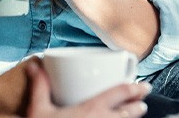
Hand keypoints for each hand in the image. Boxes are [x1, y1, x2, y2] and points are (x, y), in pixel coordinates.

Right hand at [26, 61, 149, 117]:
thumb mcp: (39, 109)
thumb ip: (40, 86)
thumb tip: (35, 66)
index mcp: (90, 110)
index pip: (117, 95)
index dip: (132, 88)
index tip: (141, 85)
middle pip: (129, 112)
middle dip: (138, 103)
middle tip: (143, 97)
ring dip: (134, 117)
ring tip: (139, 111)